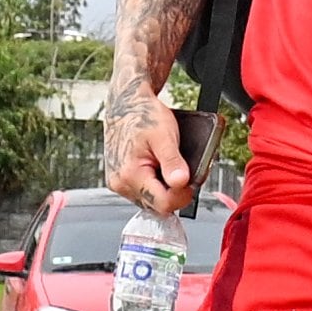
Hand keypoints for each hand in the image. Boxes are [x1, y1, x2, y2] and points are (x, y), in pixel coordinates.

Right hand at [103, 81, 193, 214]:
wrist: (126, 105)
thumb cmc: (144, 116)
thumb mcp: (164, 135)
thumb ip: (172, 161)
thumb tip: (181, 182)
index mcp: (130, 174)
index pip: (163, 203)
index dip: (182, 195)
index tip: (192, 181)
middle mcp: (121, 184)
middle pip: (158, 205)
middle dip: (176, 192)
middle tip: (184, 171)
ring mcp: (119, 184)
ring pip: (151, 200)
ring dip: (166, 188)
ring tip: (171, 167)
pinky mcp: (121, 181)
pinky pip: (145, 192)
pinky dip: (156, 184)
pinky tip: (161, 169)